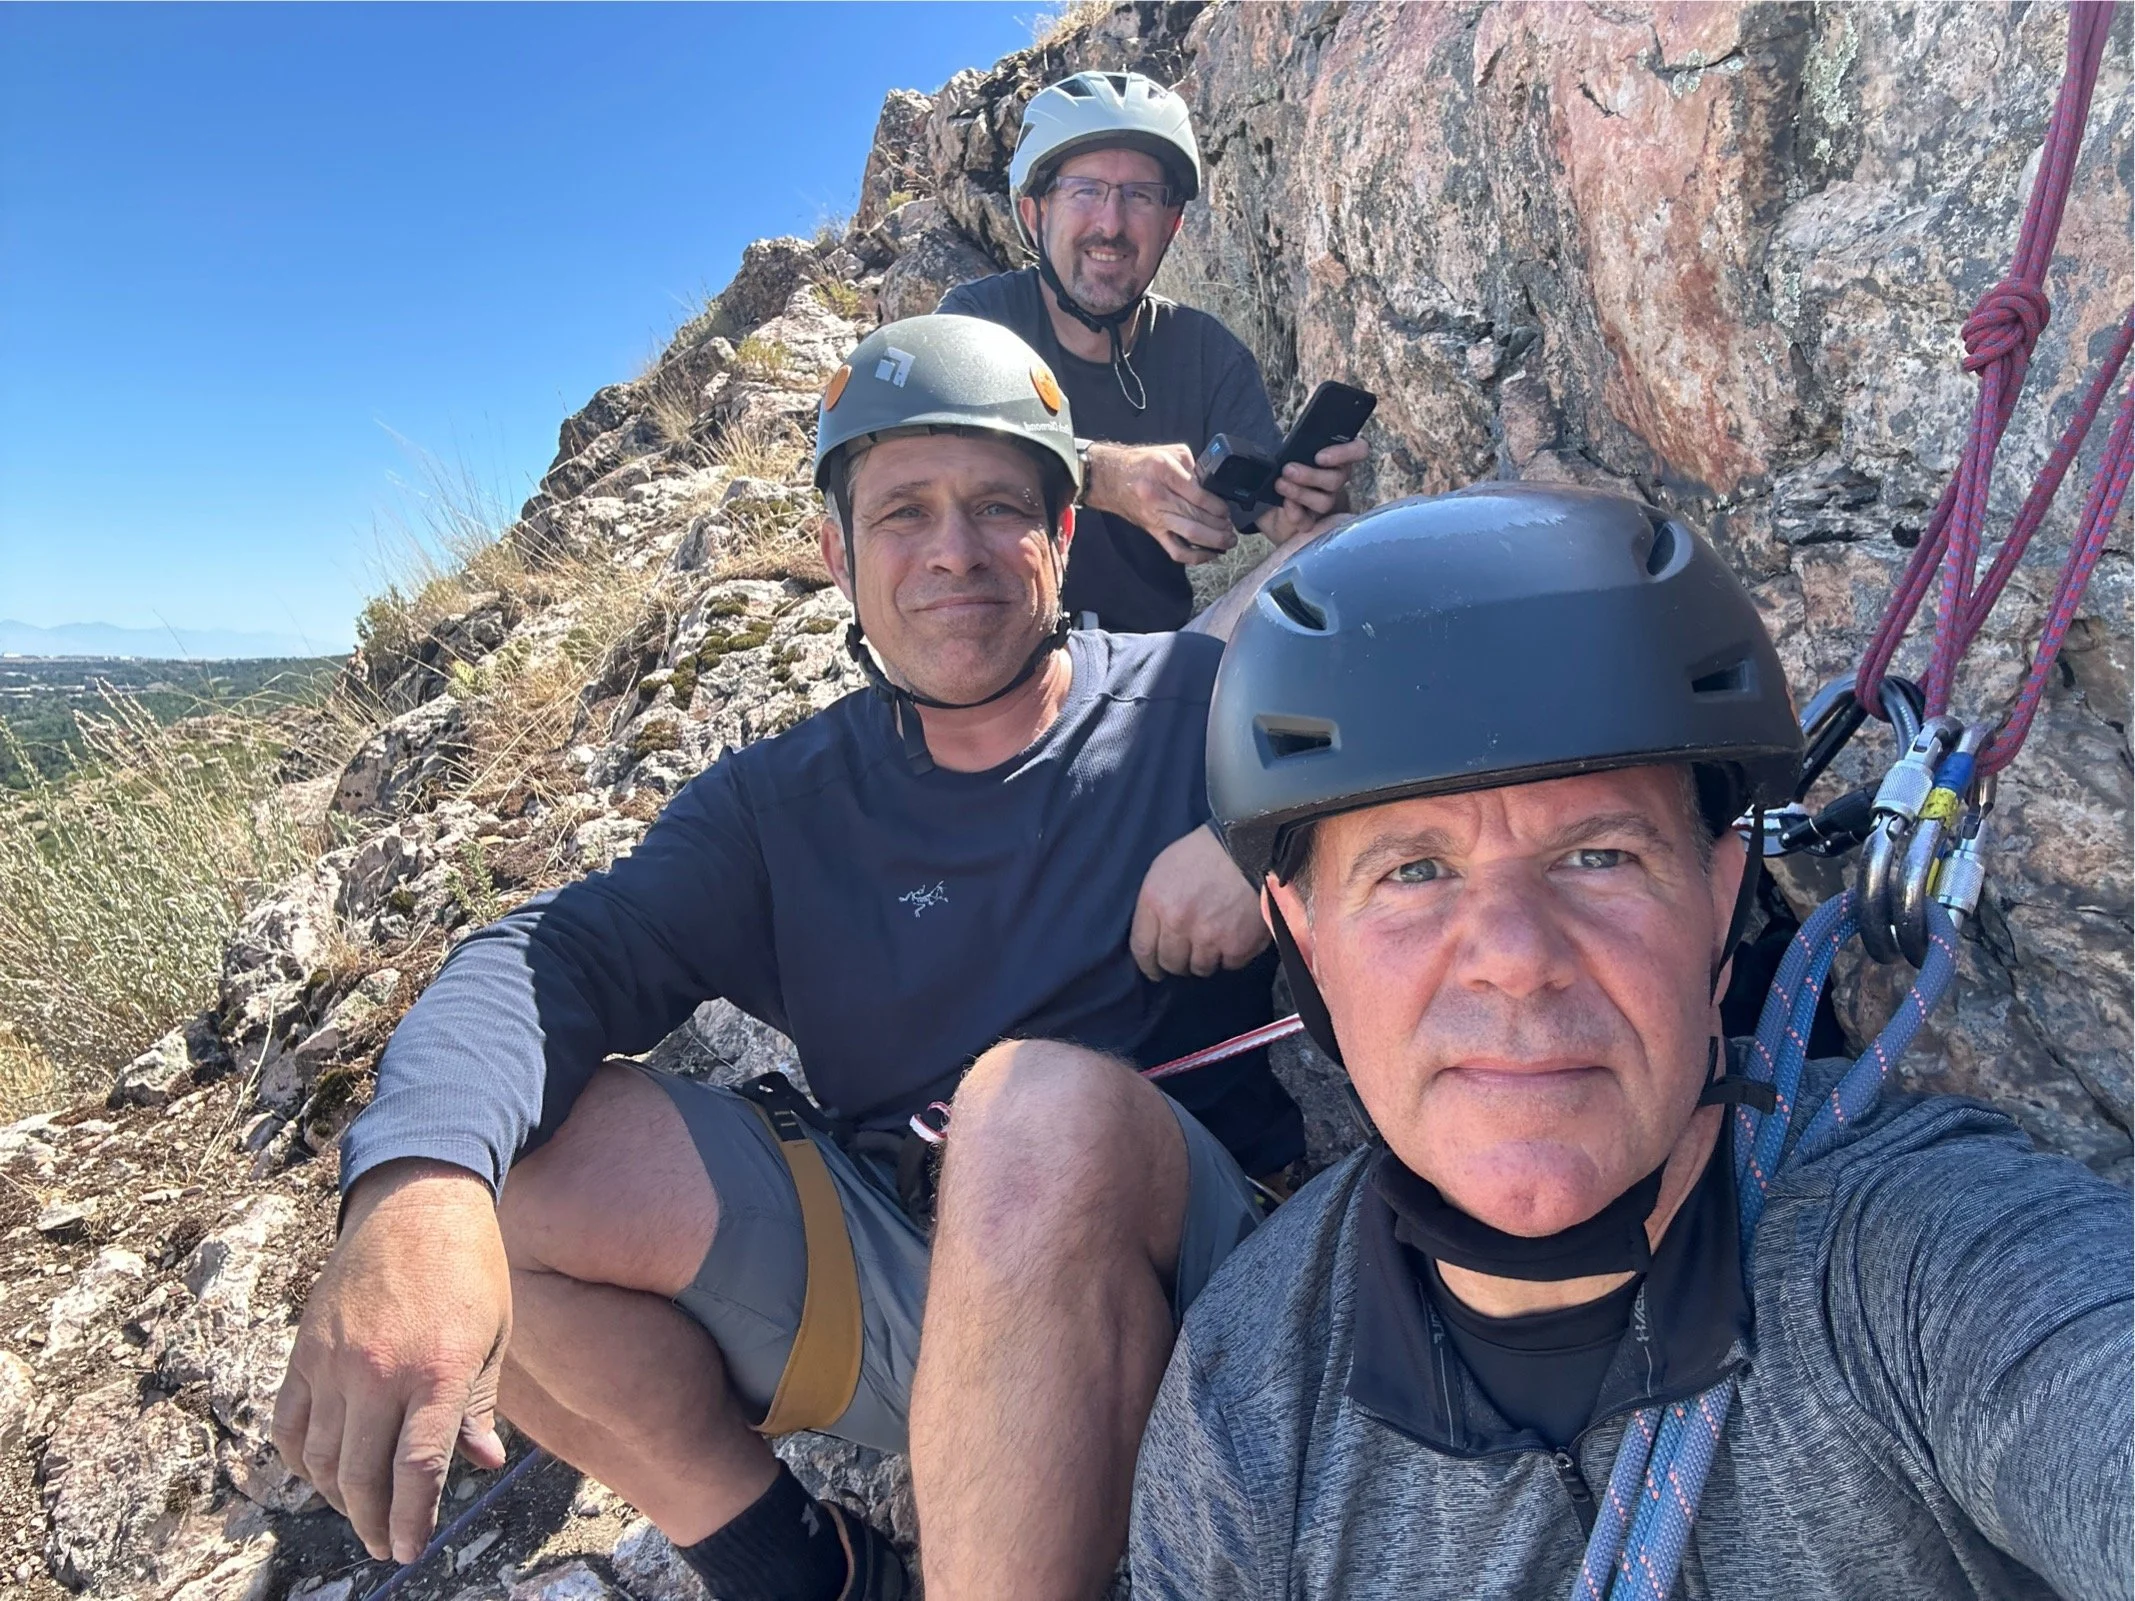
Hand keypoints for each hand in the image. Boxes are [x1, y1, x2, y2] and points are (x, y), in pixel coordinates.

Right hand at [273, 1159, 511, 1563]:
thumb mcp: (494, 1335)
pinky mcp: (303, 1348)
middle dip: (374, 1521)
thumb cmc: (471, 1268)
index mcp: (435, 1370)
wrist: (417, 1200)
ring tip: (361, 1511)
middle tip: (384, 1543)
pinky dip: (302, 1458)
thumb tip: (482, 1462)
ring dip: (339, 1497)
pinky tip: (322, 1471)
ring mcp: (332, 1361)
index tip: (408, 1551)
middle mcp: (378, 1371)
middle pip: (363, 1475)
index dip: (411, 1520)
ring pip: (321, 1458)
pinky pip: (289, 1423)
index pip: (416, 1470)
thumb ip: (477, 1403)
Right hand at [1083, 442, 1238, 565]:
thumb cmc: (1140, 463)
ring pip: (1190, 534)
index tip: (1227, 509)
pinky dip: (1195, 556)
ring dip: (1214, 540)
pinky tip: (1211, 554)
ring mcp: (1155, 517)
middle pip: (1197, 516)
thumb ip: (1193, 466)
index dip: (1218, 505)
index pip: (1199, 494)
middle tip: (1233, 527)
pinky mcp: (1153, 531)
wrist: (1109, 478)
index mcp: (1164, 472)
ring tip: (1228, 541)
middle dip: (1220, 524)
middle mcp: (1158, 496)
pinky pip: (1176, 550)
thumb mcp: (1169, 452)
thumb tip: (1213, 484)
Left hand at [1130, 824, 1271, 979]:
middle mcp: (1178, 924)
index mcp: (1155, 902)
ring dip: (1206, 959)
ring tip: (1215, 942)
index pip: (1142, 949)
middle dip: (1178, 961)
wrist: (1252, 844)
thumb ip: (1155, 904)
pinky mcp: (1237, 945)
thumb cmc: (1206, 851)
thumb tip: (1154, 934)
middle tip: (1189, 954)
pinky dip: (1233, 955)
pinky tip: (1236, 936)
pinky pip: (1229, 964)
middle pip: (1171, 963)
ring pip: (1200, 968)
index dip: (1149, 965)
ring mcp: (1208, 938)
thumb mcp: (1165, 867)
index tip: (1155, 970)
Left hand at [1257, 437, 1368, 545]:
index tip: (1320, 457)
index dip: (1345, 453)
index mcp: (1334, 456)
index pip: (1357, 450)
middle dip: (1311, 475)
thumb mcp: (1281, 452)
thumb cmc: (1277, 466)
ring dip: (1300, 493)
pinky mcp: (1309, 521)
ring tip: (1280, 484)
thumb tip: (1288, 448)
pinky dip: (1295, 513)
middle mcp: (1334, 478)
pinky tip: (1284, 504)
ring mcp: (1324, 501)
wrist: (1258, 496)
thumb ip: (1291, 446)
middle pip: (1337, 479)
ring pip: (1325, 501)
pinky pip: (1308, 522)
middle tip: (1288, 470)